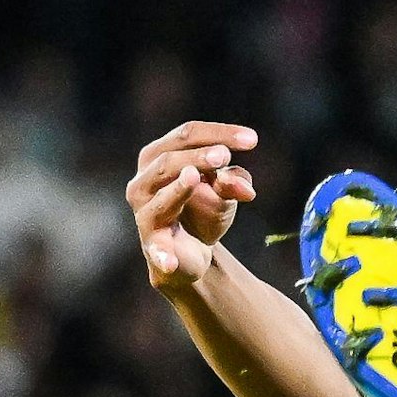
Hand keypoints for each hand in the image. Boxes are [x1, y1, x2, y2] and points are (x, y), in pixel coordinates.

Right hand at [127, 121, 258, 289]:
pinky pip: (157, 249)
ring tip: (194, 177)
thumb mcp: (224, 192)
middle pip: (169, 160)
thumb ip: (233, 183)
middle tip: (224, 156)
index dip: (218, 134)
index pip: (187, 135)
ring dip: (179, 188)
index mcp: (158, 156)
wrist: (190, 254)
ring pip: (161, 197)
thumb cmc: (202, 210)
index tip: (252, 140)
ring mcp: (145, 213)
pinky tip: (171, 262)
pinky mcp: (152, 245)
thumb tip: (244, 187)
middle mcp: (143, 180)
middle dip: (198, 157)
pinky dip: (163, 256)